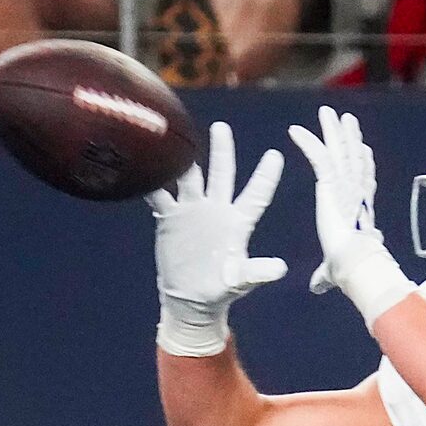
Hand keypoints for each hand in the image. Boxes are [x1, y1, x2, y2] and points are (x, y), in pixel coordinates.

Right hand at [147, 120, 288, 358]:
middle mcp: (216, 210)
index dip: (265, 177)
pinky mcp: (169, 218)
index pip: (255, 196)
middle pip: (222, 174)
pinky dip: (152, 181)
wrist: (190, 297)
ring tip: (179, 137)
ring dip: (185, 160)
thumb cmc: (220, 289)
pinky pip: (159, 194)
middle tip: (222, 127)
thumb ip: (258, 272)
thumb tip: (280, 269)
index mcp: (238, 223)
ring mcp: (192, 211)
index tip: (276, 155)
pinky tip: (145, 164)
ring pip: (190, 177)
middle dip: (222, 151)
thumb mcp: (240, 281)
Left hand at [289, 107, 412, 322]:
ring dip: (334, 132)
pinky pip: (319, 158)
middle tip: (347, 121)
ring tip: (329, 113)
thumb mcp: (332, 271)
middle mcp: (356, 194)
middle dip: (350, 140)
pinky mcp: (333, 185)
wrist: (352, 265)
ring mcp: (346, 186)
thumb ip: (324, 274)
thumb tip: (317, 287)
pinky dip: (307, 144)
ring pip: (340, 153)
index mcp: (359, 211)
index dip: (363, 166)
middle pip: (354, 160)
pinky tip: (295, 131)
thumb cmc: (348, 271)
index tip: (362, 151)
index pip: (362, 182)